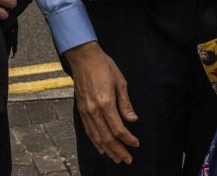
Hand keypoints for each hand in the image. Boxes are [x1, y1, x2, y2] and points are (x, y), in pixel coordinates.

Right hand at [64, 42, 138, 164]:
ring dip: (107, 149)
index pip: (118, 128)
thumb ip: (125, 103)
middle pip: (107, 137)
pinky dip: (95, 141)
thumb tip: (132, 119)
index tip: (135, 144)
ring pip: (96, 136)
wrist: (83, 57)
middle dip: (118, 150)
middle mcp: (94, 110)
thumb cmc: (104, 66)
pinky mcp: (81, 109)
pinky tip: (101, 147)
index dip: (127, 139)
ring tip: (116, 158)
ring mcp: (86, 111)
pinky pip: (88, 130)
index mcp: (105, 102)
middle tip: (127, 159)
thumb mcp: (120, 81)